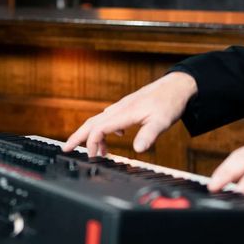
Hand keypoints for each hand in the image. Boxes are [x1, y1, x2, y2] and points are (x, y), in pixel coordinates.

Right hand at [62, 71, 198, 157]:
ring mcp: (122, 107)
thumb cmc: (170, 102)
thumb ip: (148, 135)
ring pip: (99, 120)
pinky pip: (110, 118)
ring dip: (93, 135)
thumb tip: (138, 150)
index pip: (99, 128)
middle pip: (92, 122)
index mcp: (124, 112)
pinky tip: (116, 137)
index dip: (92, 143)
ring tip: (96, 152)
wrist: (177, 86)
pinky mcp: (128, 107)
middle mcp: (119, 108)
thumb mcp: (162, 122)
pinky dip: (106, 129)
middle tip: (66, 148)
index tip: (93, 157)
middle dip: (77, 136)